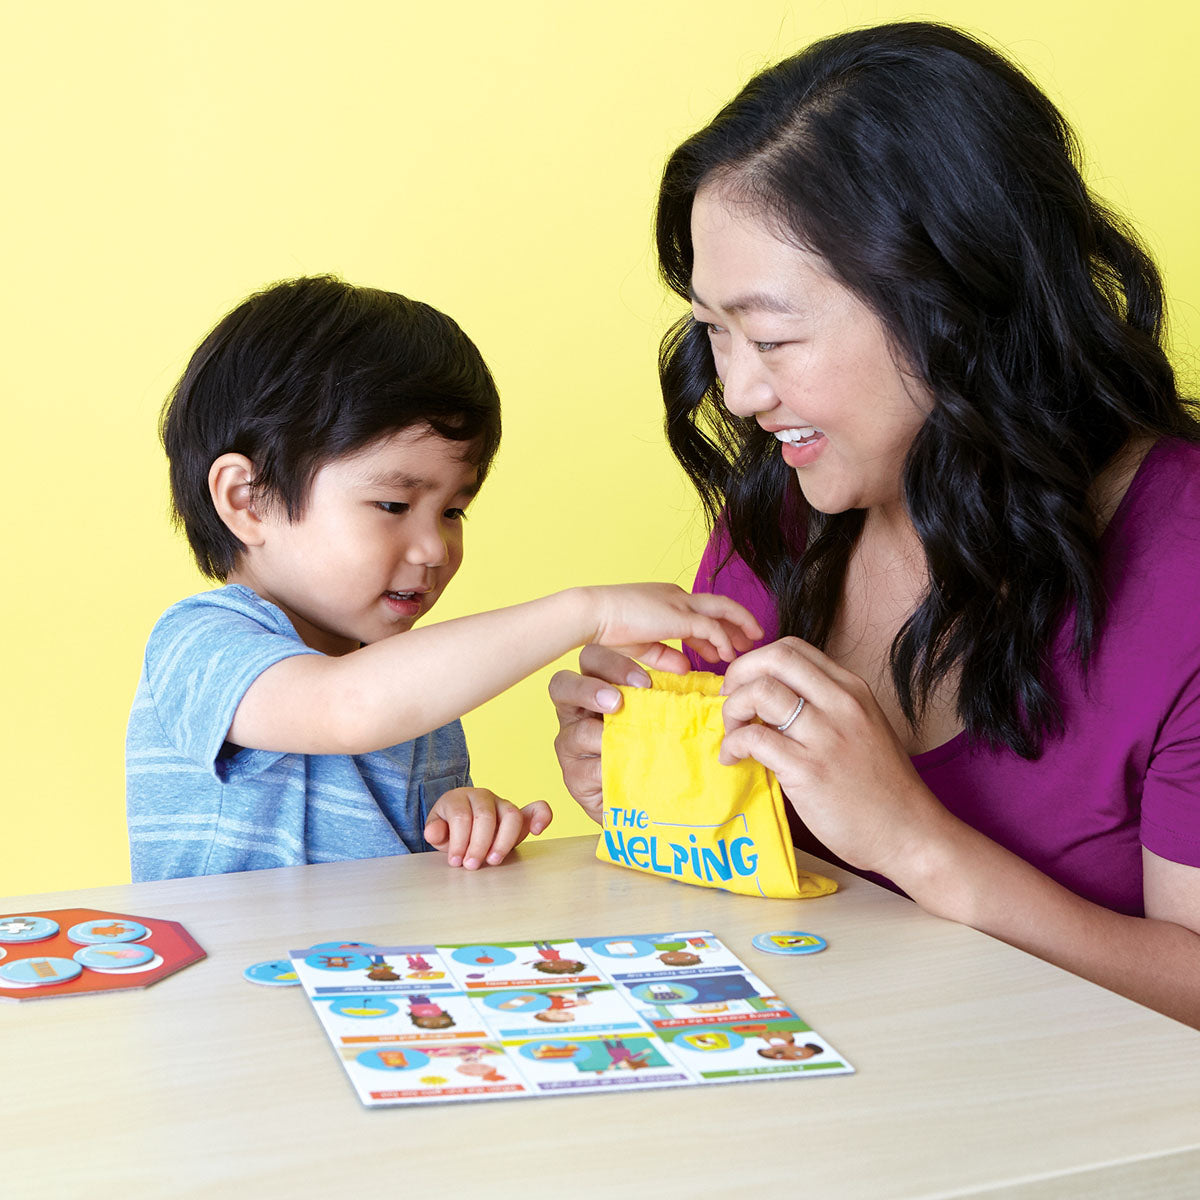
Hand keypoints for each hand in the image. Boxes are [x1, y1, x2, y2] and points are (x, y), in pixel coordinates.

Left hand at [423, 787, 552, 868]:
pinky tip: (537, 831)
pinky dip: (542, 817)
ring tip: (493, 861)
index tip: (455, 861)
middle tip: (472, 866)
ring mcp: (503, 803)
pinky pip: (537, 808)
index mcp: (459, 797)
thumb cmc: (450, 828)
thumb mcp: (438, 831)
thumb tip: (433, 833)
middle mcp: (482, 796)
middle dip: (478, 845)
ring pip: (511, 815)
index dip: (458, 841)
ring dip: (503, 841)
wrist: (463, 824)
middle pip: (485, 816)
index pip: (461, 816)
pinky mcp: (520, 814)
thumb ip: (435, 831)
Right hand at [549, 645, 655, 823]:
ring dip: (600, 734)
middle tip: (618, 702)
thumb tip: (705, 682)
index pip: (591, 658)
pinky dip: (606, 768)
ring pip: (573, 731)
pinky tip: (623, 770)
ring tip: (624, 741)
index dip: (614, 662)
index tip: (646, 681)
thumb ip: (669, 697)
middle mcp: (575, 710)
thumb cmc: (652, 747)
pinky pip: (585, 769)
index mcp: (596, 685)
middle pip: (562, 683)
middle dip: (590, 688)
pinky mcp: (573, 776)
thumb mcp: (661, 717)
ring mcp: (569, 744)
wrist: (645, 798)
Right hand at [583, 583, 761, 670]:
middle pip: (718, 605)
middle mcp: (677, 595)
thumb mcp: (642, 645)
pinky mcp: (679, 615)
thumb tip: (686, 669)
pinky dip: (722, 640)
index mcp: (667, 599)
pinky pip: (711, 627)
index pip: (699, 613)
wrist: (593, 612)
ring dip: (740, 625)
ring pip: (722, 609)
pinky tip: (728, 655)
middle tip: (752, 639)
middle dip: (737, 622)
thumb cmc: (609, 627)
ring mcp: (680, 602)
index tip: (724, 650)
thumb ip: (665, 656)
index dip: (715, 631)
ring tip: (752, 642)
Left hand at [718, 637, 950, 880]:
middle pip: (774, 658)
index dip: (756, 661)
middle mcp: (840, 704)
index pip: (792, 648)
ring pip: (759, 693)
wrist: (910, 834)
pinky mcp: (809, 770)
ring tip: (733, 734)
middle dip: (738, 673)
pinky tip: (734, 759)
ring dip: (732, 710)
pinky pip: (754, 739)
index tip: (744, 684)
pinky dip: (733, 745)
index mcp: (852, 690)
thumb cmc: (883, 789)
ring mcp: (825, 736)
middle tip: (729, 701)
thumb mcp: (862, 728)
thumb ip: (823, 709)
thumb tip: (769, 703)